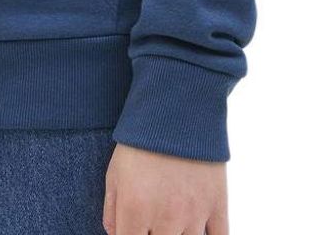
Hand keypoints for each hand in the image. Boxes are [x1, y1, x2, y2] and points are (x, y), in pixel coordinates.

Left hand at [103, 142, 228, 234]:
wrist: (177, 107)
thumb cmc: (141, 139)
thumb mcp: (115, 171)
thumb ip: (112, 209)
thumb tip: (115, 234)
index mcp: (136, 210)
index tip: (133, 229)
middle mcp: (166, 219)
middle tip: (153, 222)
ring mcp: (195, 214)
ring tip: (172, 222)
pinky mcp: (217, 205)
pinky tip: (199, 232)